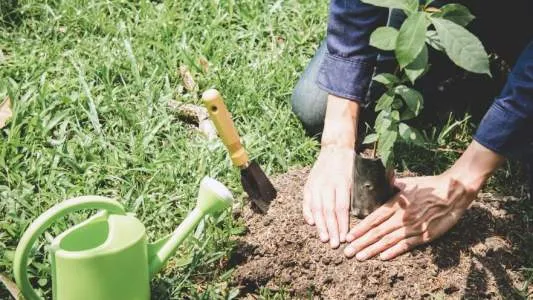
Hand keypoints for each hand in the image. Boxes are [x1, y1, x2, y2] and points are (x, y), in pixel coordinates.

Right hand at [303, 145, 353, 247]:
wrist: (335, 148)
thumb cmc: (350, 165)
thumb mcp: (358, 176)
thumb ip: (358, 194)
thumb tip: (365, 215)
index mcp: (342, 183)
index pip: (341, 208)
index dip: (342, 224)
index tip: (345, 237)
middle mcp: (327, 184)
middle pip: (328, 211)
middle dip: (331, 229)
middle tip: (334, 244)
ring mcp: (316, 184)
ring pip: (316, 208)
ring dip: (320, 225)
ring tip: (324, 238)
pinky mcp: (309, 184)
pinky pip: (307, 201)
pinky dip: (307, 213)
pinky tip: (311, 223)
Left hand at [343, 174, 473, 259]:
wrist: (454, 192)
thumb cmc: (429, 187)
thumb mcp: (408, 183)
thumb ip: (392, 184)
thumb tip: (378, 176)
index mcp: (396, 204)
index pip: (374, 218)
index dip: (360, 229)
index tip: (348, 237)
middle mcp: (402, 217)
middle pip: (377, 232)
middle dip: (361, 243)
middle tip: (347, 252)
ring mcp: (413, 227)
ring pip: (389, 241)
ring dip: (373, 250)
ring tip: (359, 257)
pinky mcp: (425, 236)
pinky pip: (407, 245)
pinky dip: (394, 252)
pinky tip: (382, 257)